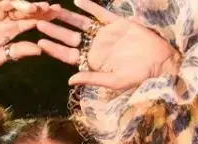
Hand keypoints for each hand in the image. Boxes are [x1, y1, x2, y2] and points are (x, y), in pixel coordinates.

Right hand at [0, 0, 60, 66]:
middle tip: (54, 9)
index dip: (44, 16)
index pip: (31, 20)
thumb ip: (18, 51)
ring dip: (23, 4)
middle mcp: (5, 15)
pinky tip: (14, 0)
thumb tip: (40, 50)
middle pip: (25, 8)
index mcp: (12, 28)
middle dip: (39, 8)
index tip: (57, 14)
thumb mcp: (0, 56)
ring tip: (33, 9)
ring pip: (12, 1)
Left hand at [36, 0, 176, 89]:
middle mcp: (95, 48)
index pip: (68, 55)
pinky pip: (100, 13)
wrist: (159, 63)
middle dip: (55, 30)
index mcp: (92, 63)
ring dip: (67, 17)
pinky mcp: (117, 23)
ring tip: (53, 8)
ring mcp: (105, 34)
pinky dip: (89, 6)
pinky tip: (78, 0)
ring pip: (81, 24)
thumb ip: (91, 79)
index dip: (54, 49)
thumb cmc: (137, 77)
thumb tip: (70, 80)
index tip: (40, 42)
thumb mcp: (113, 81)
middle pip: (70, 37)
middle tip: (38, 21)